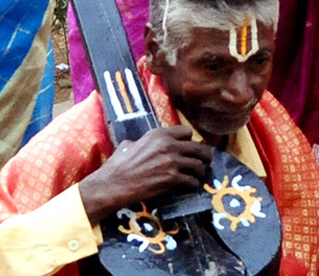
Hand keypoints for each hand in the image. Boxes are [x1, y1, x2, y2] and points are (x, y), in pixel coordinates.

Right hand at [78, 126, 213, 224]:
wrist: (113, 184)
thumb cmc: (117, 165)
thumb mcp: (129, 145)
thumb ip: (141, 142)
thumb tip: (140, 143)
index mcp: (158, 134)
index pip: (187, 132)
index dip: (190, 141)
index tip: (190, 148)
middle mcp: (168, 145)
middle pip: (198, 147)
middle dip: (204, 155)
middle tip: (205, 161)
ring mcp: (171, 161)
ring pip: (198, 164)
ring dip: (200, 171)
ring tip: (199, 176)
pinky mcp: (172, 178)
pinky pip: (192, 180)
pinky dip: (194, 184)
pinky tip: (191, 186)